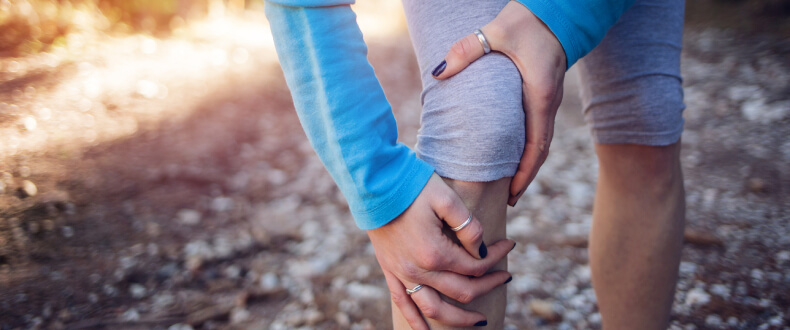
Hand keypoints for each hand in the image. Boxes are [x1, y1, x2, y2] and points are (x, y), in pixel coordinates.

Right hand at [368, 174, 515, 329]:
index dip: (497, 257)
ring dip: (459, 319)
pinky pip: (403, 304)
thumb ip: (469, 227)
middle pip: (461, 291)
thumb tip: (483, 252)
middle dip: (489, 285)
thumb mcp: (446, 198)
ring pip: (434, 309)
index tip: (511, 243)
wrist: (373, 182)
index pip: (475, 266)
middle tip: (506, 277)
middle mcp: (417, 270)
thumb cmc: (412, 185)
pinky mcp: (389, 270)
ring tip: (479, 321)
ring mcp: (401, 273)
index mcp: (435, 253)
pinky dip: (416, 321)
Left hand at [432, 1, 566, 205]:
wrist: (556, 10)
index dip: (525, 172)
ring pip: (542, 142)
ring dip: (529, 166)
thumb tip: (438, 71)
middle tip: (510, 201)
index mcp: (540, 96)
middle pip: (541, 151)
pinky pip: (539, 130)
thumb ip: (467, 50)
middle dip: (527, 177)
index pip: (536, 144)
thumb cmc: (528, 21)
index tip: (514, 193)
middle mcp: (549, 103)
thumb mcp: (496, 32)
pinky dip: (530, 149)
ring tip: (512, 188)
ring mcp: (549, 101)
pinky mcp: (544, 95)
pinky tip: (516, 158)